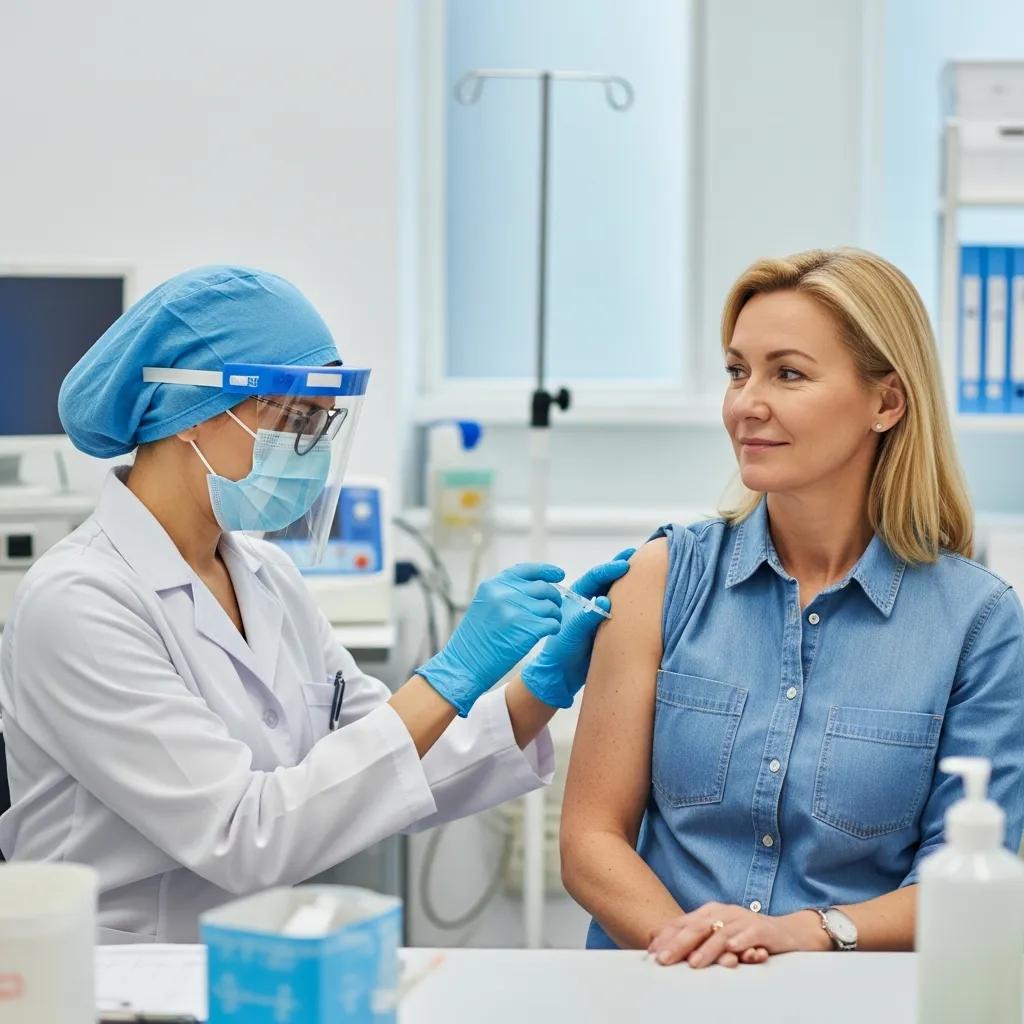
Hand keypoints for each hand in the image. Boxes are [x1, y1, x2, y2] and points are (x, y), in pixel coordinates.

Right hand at [415, 563, 564, 716]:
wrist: (465, 665)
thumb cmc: (475, 639)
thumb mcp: (484, 605)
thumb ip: (506, 593)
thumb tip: (539, 588)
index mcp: (493, 585)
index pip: (527, 570)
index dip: (546, 570)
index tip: (559, 574)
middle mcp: (505, 594)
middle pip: (543, 588)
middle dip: (553, 597)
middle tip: (554, 608)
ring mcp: (516, 611)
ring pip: (551, 606)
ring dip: (554, 615)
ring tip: (550, 623)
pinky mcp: (528, 629)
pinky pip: (553, 623)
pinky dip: (554, 627)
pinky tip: (548, 632)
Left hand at [520, 549, 633, 708]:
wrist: (562, 675)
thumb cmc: (561, 651)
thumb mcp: (572, 632)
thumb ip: (587, 616)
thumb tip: (606, 601)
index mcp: (576, 597)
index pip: (595, 577)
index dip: (610, 569)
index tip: (625, 564)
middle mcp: (589, 601)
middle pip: (608, 580)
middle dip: (622, 567)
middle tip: (640, 554)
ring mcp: (599, 613)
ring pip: (616, 593)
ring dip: (628, 582)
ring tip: (645, 569)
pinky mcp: (608, 626)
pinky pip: (622, 610)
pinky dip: (632, 601)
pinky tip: (645, 597)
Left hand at [646, 903, 827, 967]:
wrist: (787, 933)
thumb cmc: (747, 937)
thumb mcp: (719, 935)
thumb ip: (695, 940)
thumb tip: (661, 946)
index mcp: (710, 912)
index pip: (683, 923)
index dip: (665, 937)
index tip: (650, 953)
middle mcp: (724, 913)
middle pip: (697, 927)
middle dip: (678, 944)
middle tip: (663, 960)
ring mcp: (743, 920)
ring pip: (721, 933)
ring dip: (707, 949)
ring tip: (694, 963)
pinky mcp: (763, 930)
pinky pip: (750, 935)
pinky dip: (741, 941)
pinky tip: (732, 950)